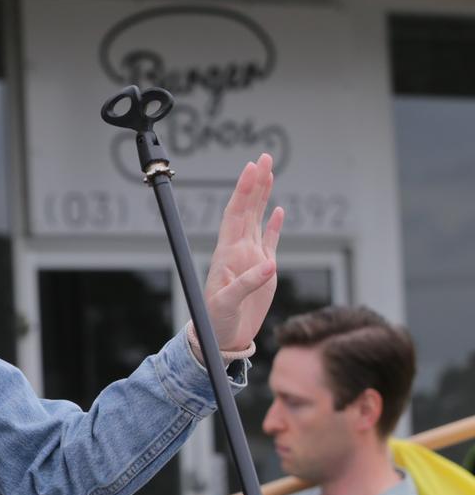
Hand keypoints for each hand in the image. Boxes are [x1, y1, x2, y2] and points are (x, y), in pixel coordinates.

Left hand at [203, 153, 284, 351]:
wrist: (221, 337)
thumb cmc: (217, 321)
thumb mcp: (228, 304)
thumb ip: (247, 284)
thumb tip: (270, 265)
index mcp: (228, 253)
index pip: (236, 214)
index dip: (244, 191)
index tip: (252, 168)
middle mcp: (238, 250)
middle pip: (247, 209)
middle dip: (255, 183)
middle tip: (264, 157)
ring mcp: (250, 258)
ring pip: (257, 219)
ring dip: (263, 196)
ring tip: (270, 172)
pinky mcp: (263, 270)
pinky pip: (269, 241)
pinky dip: (274, 225)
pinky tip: (278, 210)